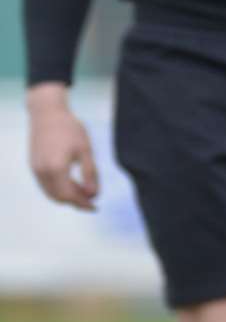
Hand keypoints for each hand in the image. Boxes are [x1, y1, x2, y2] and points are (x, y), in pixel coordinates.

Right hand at [27, 87, 99, 211]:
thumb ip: (90, 173)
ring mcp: (35, 170)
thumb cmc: (70, 129)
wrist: (47, 114)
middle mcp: (42, 172)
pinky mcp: (33, 166)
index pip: (69, 195)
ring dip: (66, 196)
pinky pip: (45, 185)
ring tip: (84, 194)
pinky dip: (58, 189)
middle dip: (75, 201)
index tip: (95, 207)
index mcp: (56, 168)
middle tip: (92, 201)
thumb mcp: (85, 150)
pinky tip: (71, 185)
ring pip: (50, 192)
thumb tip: (94, 195)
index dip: (82, 203)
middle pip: (58, 197)